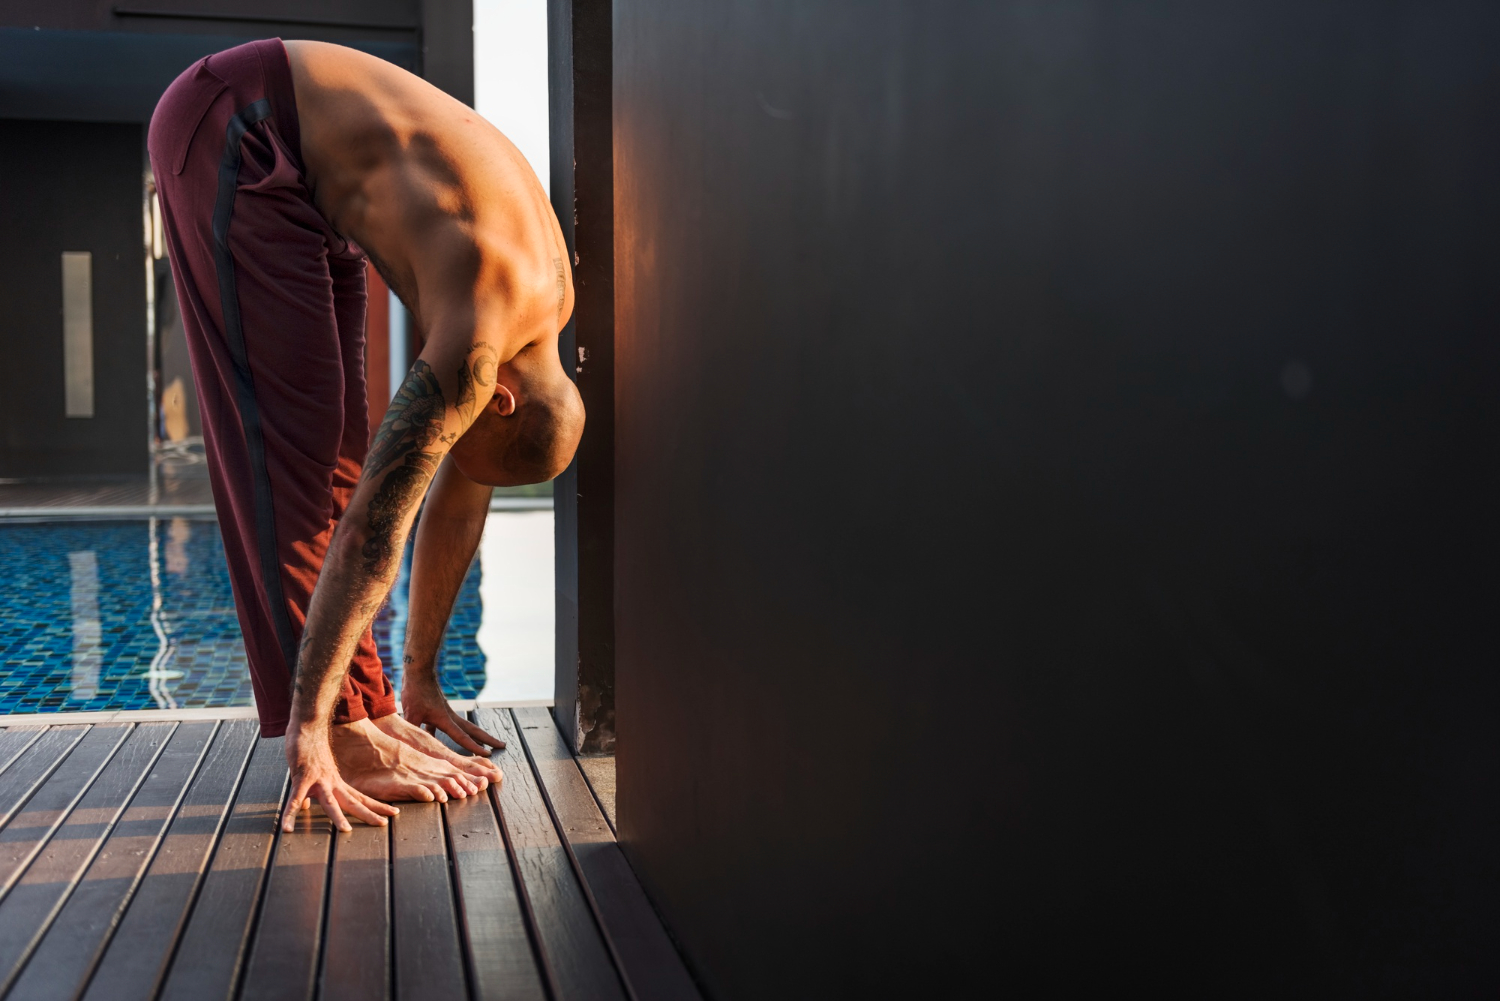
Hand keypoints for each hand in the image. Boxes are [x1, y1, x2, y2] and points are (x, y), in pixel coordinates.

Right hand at [282, 725, 400, 832]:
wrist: (309, 727)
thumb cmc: (312, 750)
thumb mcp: (315, 774)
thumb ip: (312, 792)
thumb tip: (304, 806)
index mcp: (339, 782)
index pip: (361, 797)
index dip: (376, 806)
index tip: (393, 813)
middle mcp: (332, 782)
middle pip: (353, 802)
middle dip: (368, 814)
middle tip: (384, 824)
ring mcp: (318, 780)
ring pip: (330, 802)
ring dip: (338, 816)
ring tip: (346, 831)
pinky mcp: (301, 778)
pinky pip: (295, 799)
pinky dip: (290, 814)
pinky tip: (287, 828)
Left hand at [400, 670, 505, 754]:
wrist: (419, 671)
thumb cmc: (416, 691)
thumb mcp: (411, 714)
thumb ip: (412, 731)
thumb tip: (410, 747)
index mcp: (445, 719)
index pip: (462, 737)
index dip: (474, 747)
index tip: (488, 754)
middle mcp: (449, 716)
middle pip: (472, 730)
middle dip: (487, 739)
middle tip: (502, 745)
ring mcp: (445, 712)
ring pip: (463, 727)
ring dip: (474, 736)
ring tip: (483, 744)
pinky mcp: (438, 710)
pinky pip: (446, 726)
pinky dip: (447, 734)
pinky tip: (437, 740)